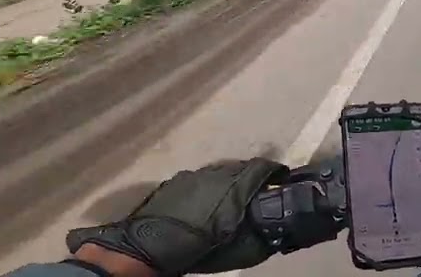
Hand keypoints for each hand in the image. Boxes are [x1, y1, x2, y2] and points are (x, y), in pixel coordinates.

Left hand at [67, 158, 282, 274]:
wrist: (139, 251)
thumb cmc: (188, 251)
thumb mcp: (230, 249)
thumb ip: (252, 236)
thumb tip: (269, 232)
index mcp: (229, 187)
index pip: (259, 169)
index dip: (273, 173)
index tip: (281, 177)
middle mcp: (211, 175)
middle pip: (239, 168)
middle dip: (251, 178)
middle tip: (259, 192)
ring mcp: (189, 177)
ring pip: (217, 173)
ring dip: (227, 182)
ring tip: (232, 199)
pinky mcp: (172, 183)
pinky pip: (198, 180)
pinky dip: (207, 188)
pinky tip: (205, 205)